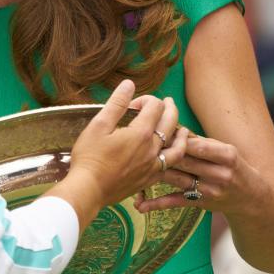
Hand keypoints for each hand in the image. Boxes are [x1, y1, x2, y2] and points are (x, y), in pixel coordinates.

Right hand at [47, 81, 187, 226]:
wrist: (89, 189)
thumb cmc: (90, 157)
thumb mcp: (98, 125)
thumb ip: (116, 103)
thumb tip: (129, 84)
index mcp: (140, 133)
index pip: (154, 107)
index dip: (146, 99)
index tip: (132, 104)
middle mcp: (151, 148)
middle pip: (169, 123)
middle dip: (169, 109)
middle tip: (168, 101)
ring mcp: (152, 166)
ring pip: (177, 148)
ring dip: (182, 136)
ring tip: (183, 129)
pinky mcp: (149, 179)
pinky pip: (169, 167)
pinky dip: (174, 157)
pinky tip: (170, 155)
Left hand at [135, 134, 265, 214]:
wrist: (251, 198)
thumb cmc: (233, 166)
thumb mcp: (224, 151)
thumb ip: (200, 141)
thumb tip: (172, 124)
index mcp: (227, 155)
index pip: (197, 144)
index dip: (174, 137)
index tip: (154, 129)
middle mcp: (219, 174)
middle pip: (184, 160)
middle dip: (160, 152)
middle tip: (135, 144)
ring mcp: (210, 191)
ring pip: (176, 179)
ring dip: (152, 174)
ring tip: (130, 168)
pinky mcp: (200, 204)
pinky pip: (175, 202)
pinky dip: (157, 204)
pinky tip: (140, 204)